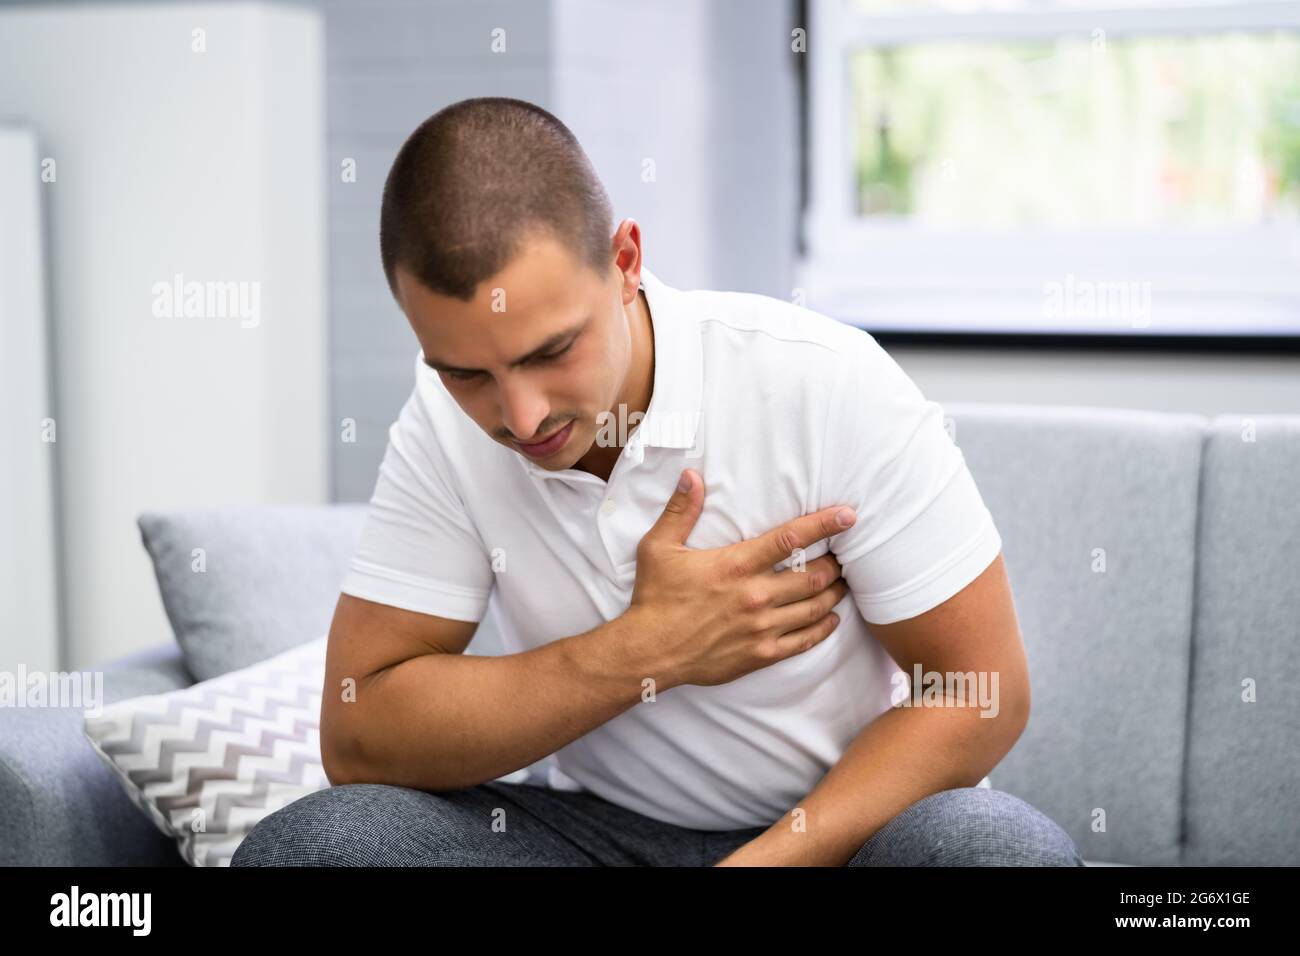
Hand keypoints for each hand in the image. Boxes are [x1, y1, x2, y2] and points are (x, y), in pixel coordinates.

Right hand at [625, 467, 855, 689]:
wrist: (649, 652)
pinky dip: (823, 628)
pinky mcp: (761, 654)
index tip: (848, 516)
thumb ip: (680, 511)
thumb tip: (691, 475)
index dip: (824, 524)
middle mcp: (755, 595)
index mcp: (736, 565)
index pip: (790, 538)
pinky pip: (803, 641)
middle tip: (842, 555)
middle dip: (835, 563)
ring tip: (842, 583)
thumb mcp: (658, 548)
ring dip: (833, 593)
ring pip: (814, 607)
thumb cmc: (654, 598)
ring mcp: (761, 627)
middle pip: (813, 575)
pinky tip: (831, 619)